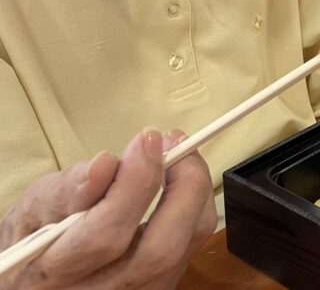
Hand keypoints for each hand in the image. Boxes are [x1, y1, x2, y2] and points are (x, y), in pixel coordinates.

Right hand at [0, 129, 215, 289]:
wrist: (42, 280)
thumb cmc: (34, 240)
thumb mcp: (30, 213)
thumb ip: (63, 192)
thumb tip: (105, 165)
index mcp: (55, 276)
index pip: (103, 236)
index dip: (133, 184)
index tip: (146, 139)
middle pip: (158, 251)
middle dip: (178, 187)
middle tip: (171, 142)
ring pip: (183, 249)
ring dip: (193, 193)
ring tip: (179, 154)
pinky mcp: (159, 287)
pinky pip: (191, 247)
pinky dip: (194, 207)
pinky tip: (180, 181)